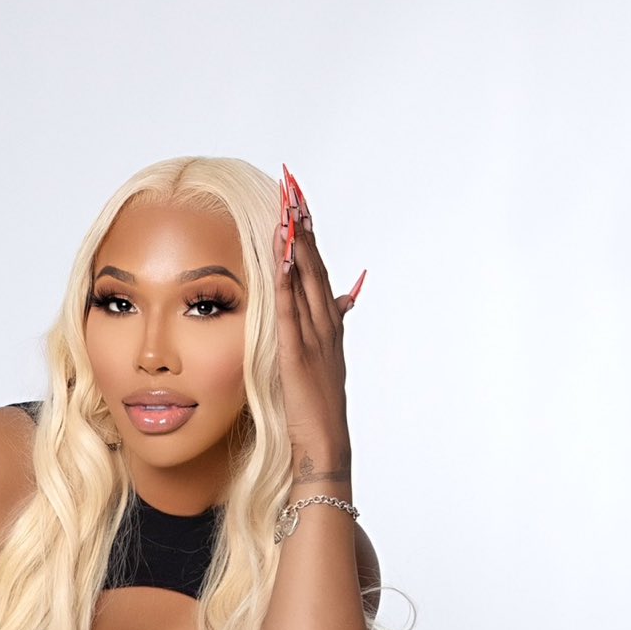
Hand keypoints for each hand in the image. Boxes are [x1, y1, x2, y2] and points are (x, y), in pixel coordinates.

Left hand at [273, 165, 365, 459]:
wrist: (324, 443)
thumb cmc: (317, 406)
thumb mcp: (325, 357)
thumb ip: (334, 321)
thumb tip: (350, 293)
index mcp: (329, 322)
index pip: (318, 267)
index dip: (308, 232)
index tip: (299, 200)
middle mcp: (326, 324)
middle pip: (315, 263)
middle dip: (303, 224)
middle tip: (292, 186)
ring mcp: (315, 338)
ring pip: (306, 281)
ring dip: (296, 244)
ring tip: (287, 208)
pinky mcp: (298, 356)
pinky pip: (292, 313)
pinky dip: (287, 284)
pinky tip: (280, 258)